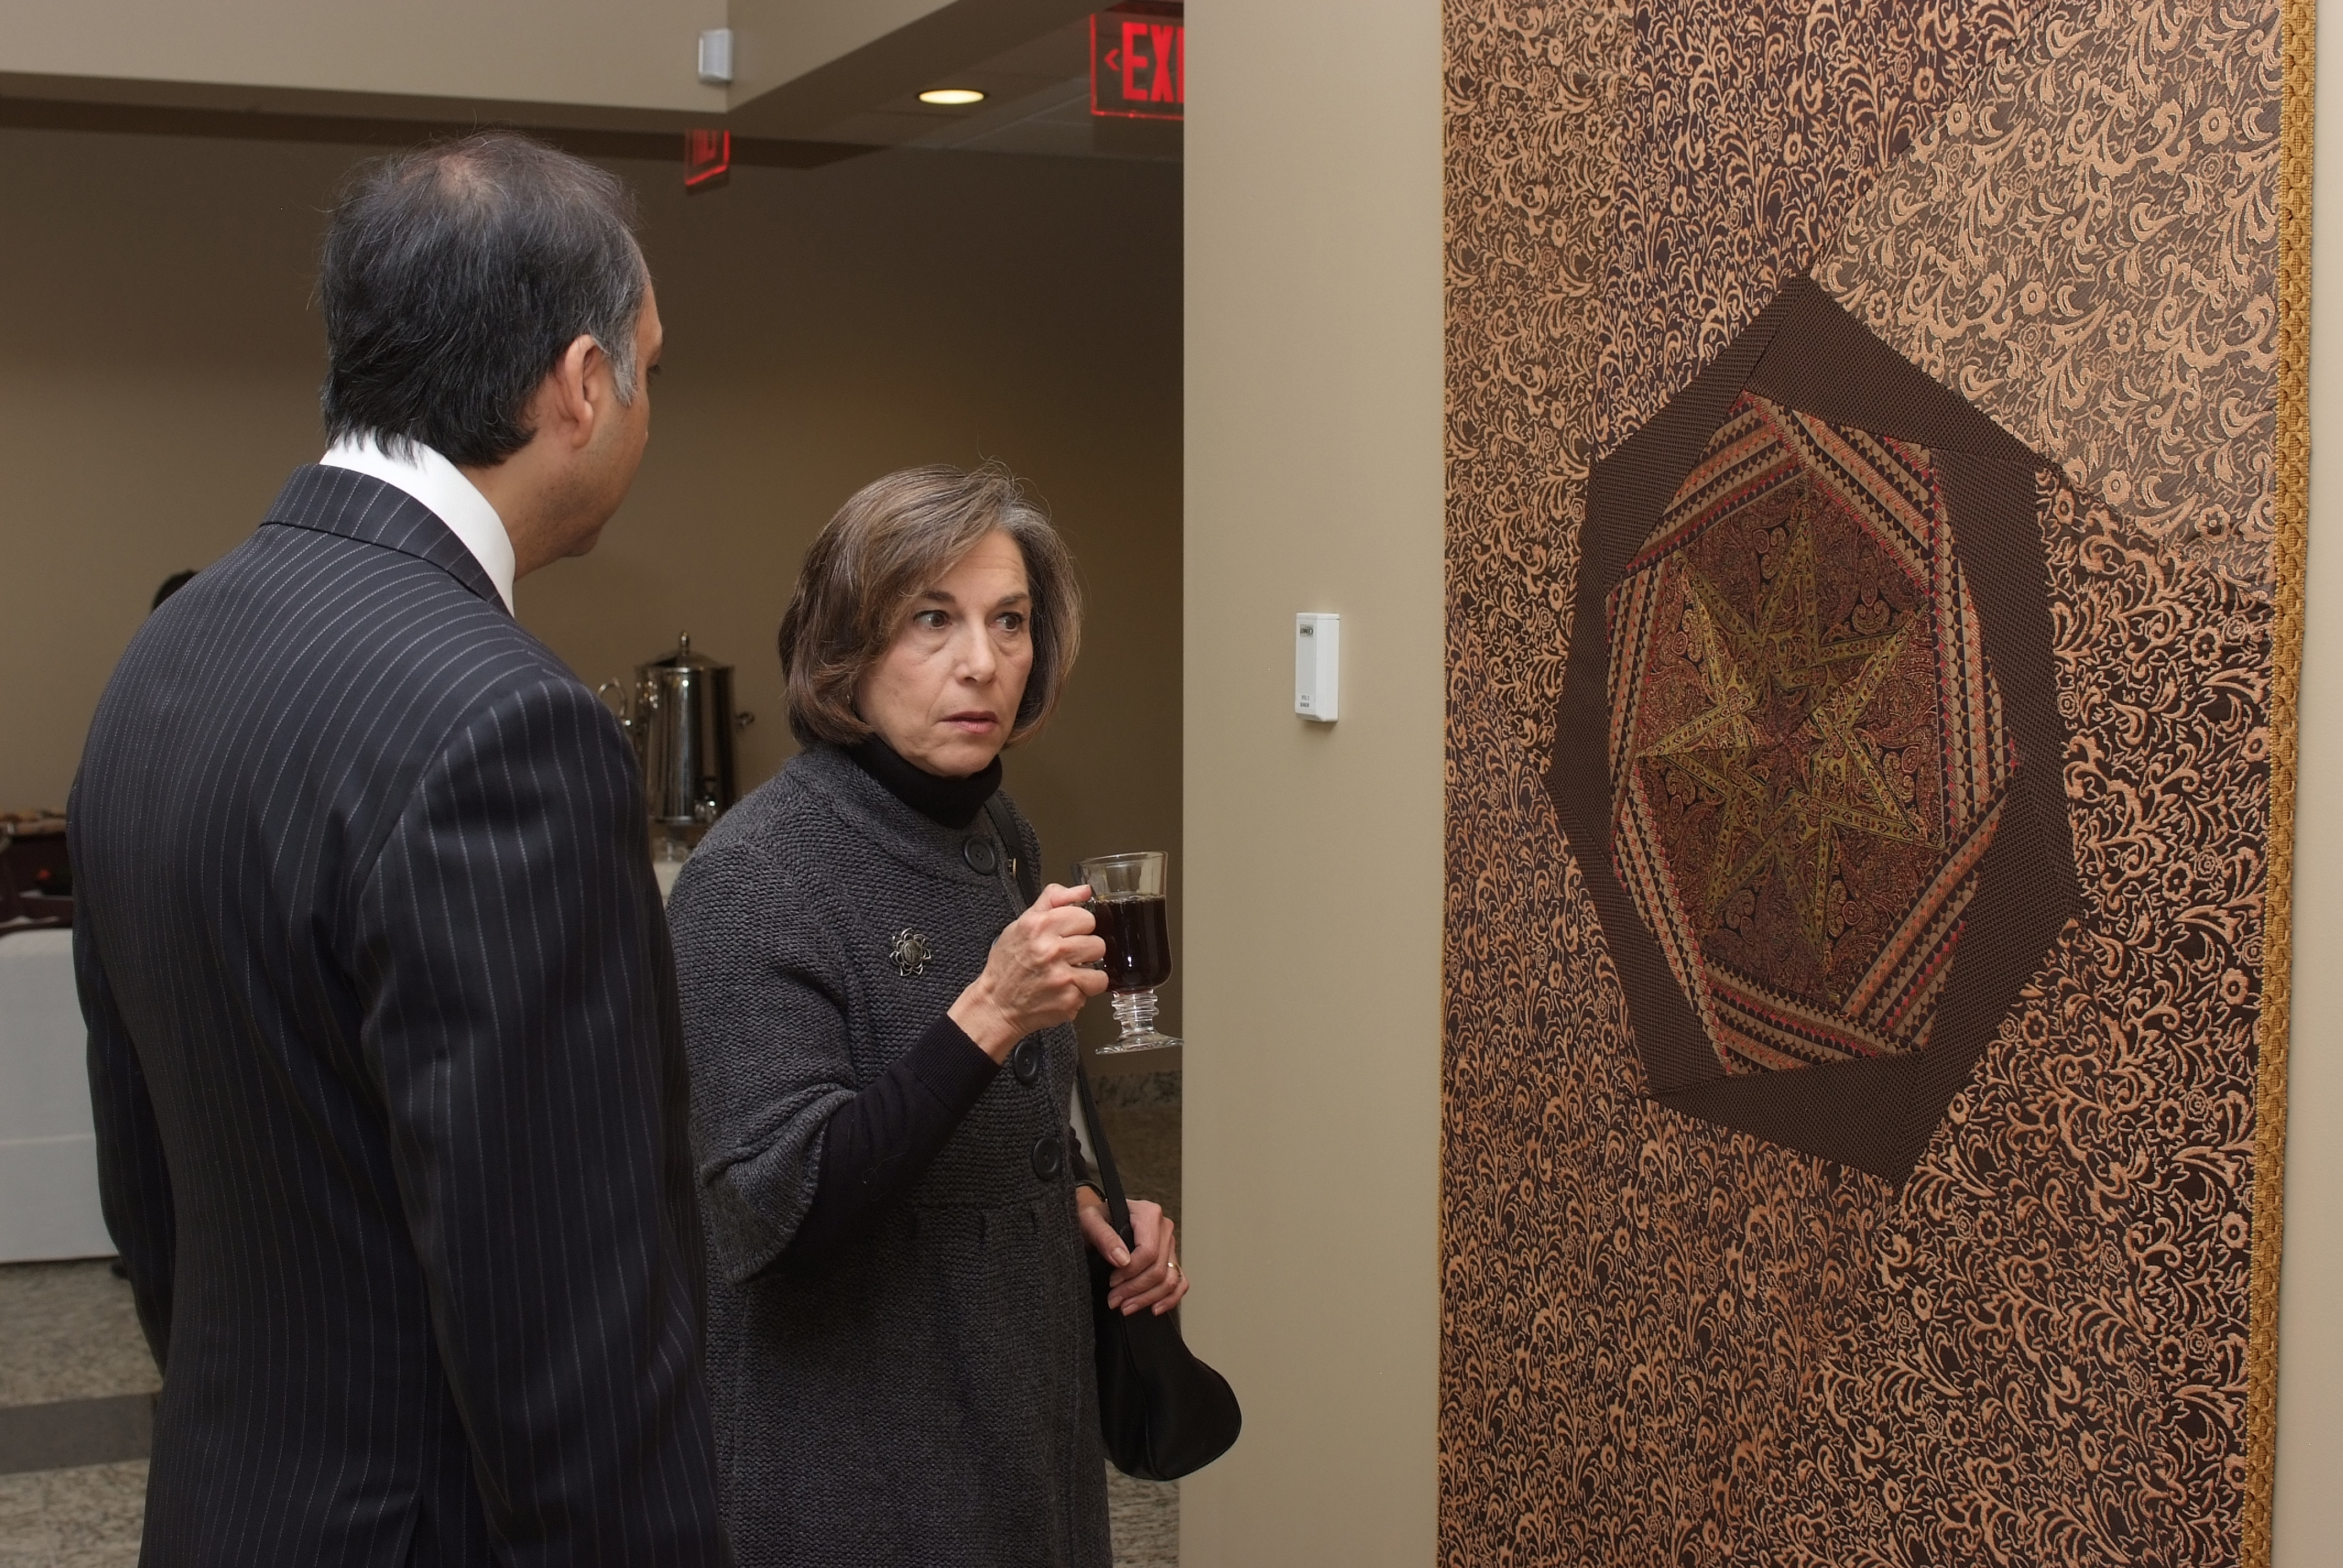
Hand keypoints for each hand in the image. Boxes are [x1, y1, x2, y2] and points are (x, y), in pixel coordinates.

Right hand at [949, 883, 1107, 1060]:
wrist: (996, 1005)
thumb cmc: (1008, 965)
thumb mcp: (1022, 923)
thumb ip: (1053, 900)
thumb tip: (1084, 891)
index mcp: (1039, 926)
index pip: (1086, 917)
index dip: (1080, 927)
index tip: (1069, 935)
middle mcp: (1050, 950)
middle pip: (1097, 943)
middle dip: (1085, 951)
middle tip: (1067, 957)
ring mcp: (1061, 976)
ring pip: (1101, 970)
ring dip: (1088, 974)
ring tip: (1069, 974)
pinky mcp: (1068, 999)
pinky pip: (1092, 991)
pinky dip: (1082, 992)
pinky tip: (1064, 989)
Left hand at [1077, 1192, 1188, 1315]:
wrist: (1099, 1220)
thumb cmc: (1095, 1218)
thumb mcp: (1090, 1221)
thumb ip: (1104, 1236)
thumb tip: (1122, 1259)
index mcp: (1148, 1214)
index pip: (1148, 1251)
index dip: (1130, 1272)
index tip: (1113, 1282)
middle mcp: (1163, 1228)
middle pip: (1159, 1269)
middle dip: (1135, 1290)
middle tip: (1115, 1300)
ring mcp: (1169, 1245)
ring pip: (1170, 1279)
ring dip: (1148, 1298)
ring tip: (1127, 1306)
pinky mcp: (1170, 1259)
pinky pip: (1180, 1282)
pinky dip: (1170, 1298)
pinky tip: (1154, 1307)